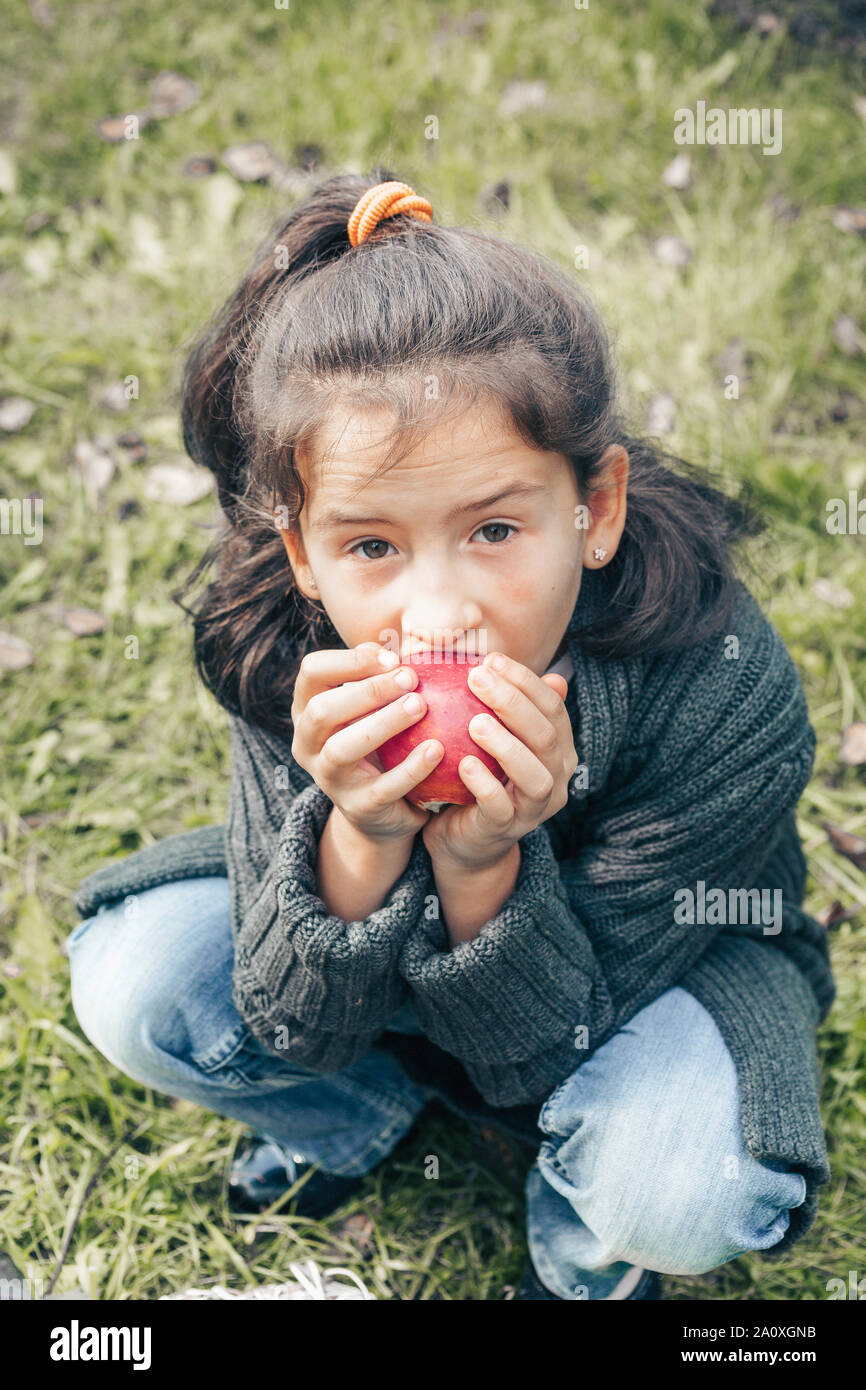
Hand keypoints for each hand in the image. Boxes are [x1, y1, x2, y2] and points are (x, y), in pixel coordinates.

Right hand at [290, 641, 443, 842]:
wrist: (382, 809)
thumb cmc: (379, 740)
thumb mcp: (371, 706)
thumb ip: (377, 676)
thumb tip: (393, 651)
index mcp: (307, 709)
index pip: (311, 672)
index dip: (350, 660)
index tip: (392, 658)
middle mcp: (308, 744)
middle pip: (322, 711)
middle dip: (367, 691)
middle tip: (410, 678)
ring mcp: (328, 779)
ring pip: (342, 749)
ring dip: (382, 723)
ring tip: (421, 706)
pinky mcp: (357, 808)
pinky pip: (382, 788)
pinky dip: (410, 768)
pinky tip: (436, 749)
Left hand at [421, 652, 576, 870]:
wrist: (465, 838)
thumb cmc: (479, 776)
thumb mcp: (492, 738)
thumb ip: (501, 706)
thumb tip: (496, 658)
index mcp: (558, 749)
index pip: (552, 707)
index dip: (525, 681)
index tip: (490, 660)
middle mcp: (557, 777)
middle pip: (546, 735)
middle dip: (513, 702)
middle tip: (476, 678)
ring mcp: (535, 808)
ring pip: (535, 775)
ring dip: (506, 745)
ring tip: (474, 722)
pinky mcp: (507, 829)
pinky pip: (500, 808)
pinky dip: (484, 784)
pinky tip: (463, 764)